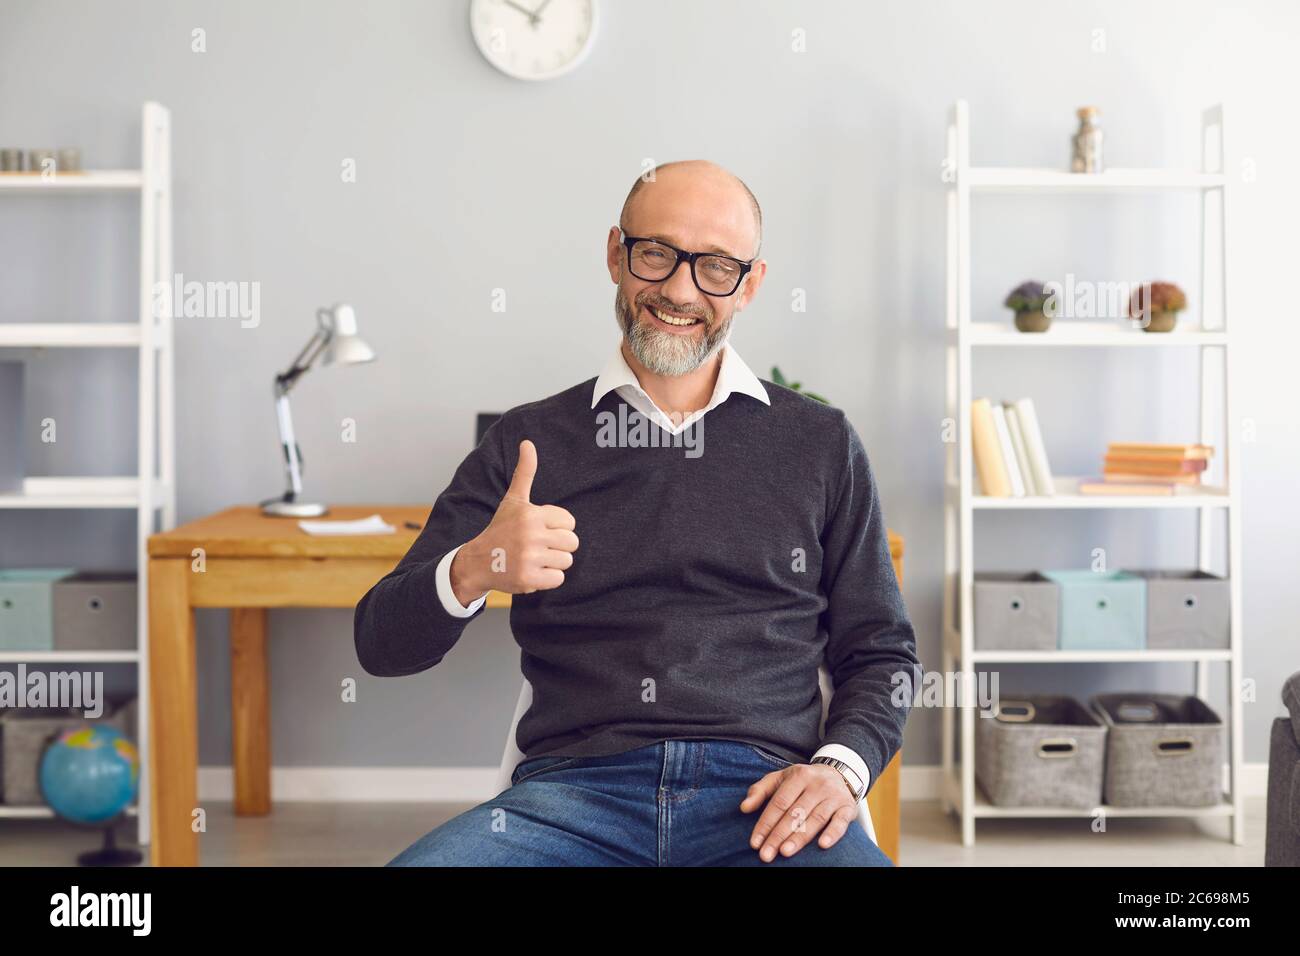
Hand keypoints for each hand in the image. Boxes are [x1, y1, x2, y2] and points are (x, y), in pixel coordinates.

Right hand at [450, 439, 577, 603]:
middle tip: (538, 546)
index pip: (570, 522)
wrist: (479, 561)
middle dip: (558, 546)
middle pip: (572, 543)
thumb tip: (528, 442)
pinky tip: (532, 572)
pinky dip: (548, 578)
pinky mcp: (529, 579)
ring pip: (566, 561)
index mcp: (531, 514)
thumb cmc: (502, 528)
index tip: (540, 530)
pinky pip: (558, 579)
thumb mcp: (513, 500)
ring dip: (553, 563)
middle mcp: (530, 535)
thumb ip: (525, 472)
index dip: (558, 528)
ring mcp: (529, 558)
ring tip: (535, 558)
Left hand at [740, 763, 859, 861]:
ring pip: (815, 818)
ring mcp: (833, 796)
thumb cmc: (803, 780)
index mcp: (798, 776)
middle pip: (795, 813)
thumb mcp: (780, 778)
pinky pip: (840, 822)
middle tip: (766, 855)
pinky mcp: (848, 807)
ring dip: (800, 837)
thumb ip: (760, 790)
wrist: (838, 773)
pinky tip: (822, 845)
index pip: (779, 803)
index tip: (755, 843)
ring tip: (785, 852)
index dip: (765, 823)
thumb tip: (744, 807)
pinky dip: (832, 833)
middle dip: (778, 835)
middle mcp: (817, 785)